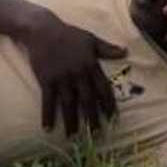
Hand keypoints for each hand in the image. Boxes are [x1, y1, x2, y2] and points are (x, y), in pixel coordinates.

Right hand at [22, 11, 126, 135]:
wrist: (41, 29)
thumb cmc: (67, 33)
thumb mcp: (90, 38)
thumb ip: (107, 48)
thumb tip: (126, 52)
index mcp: (90, 65)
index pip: (103, 88)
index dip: (108, 104)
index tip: (112, 118)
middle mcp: (78, 74)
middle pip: (87, 100)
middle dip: (93, 118)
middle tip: (96, 135)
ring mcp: (61, 78)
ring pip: (69, 104)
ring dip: (72, 122)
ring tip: (74, 137)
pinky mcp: (46, 80)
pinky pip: (48, 101)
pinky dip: (48, 115)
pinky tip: (48, 128)